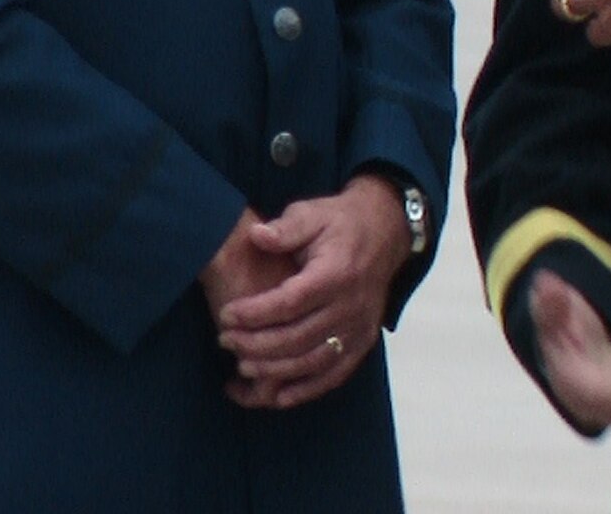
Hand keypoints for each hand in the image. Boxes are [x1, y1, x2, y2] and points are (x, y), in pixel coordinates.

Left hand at [216, 176, 411, 409]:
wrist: (385, 230)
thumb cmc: (340, 222)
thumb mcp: (313, 213)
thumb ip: (285, 228)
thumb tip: (256, 236)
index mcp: (335, 273)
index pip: (290, 302)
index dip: (255, 313)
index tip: (226, 314)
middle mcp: (350, 306)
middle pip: (297, 338)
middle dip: (255, 344)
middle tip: (225, 341)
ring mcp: (359, 328)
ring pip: (312, 362)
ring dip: (274, 370)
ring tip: (241, 366)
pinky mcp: (364, 341)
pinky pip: (335, 374)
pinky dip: (306, 390)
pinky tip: (278, 397)